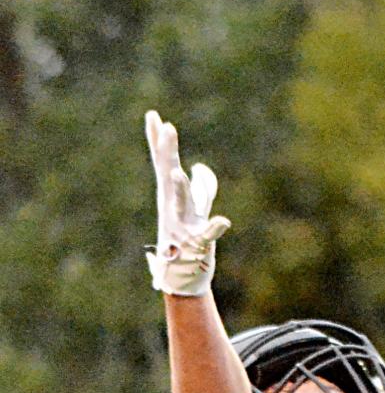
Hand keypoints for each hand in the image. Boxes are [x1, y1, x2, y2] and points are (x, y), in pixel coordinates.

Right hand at [144, 111, 229, 294]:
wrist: (182, 277)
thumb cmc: (187, 241)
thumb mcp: (195, 210)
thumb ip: (200, 188)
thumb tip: (200, 168)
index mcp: (172, 196)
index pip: (164, 163)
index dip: (159, 141)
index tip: (153, 115)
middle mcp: (173, 207)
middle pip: (168, 173)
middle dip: (167, 152)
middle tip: (165, 126)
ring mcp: (182, 225)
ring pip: (181, 203)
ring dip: (180, 188)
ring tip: (178, 172)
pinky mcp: (196, 244)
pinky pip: (206, 235)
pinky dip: (215, 228)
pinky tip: (223, 221)